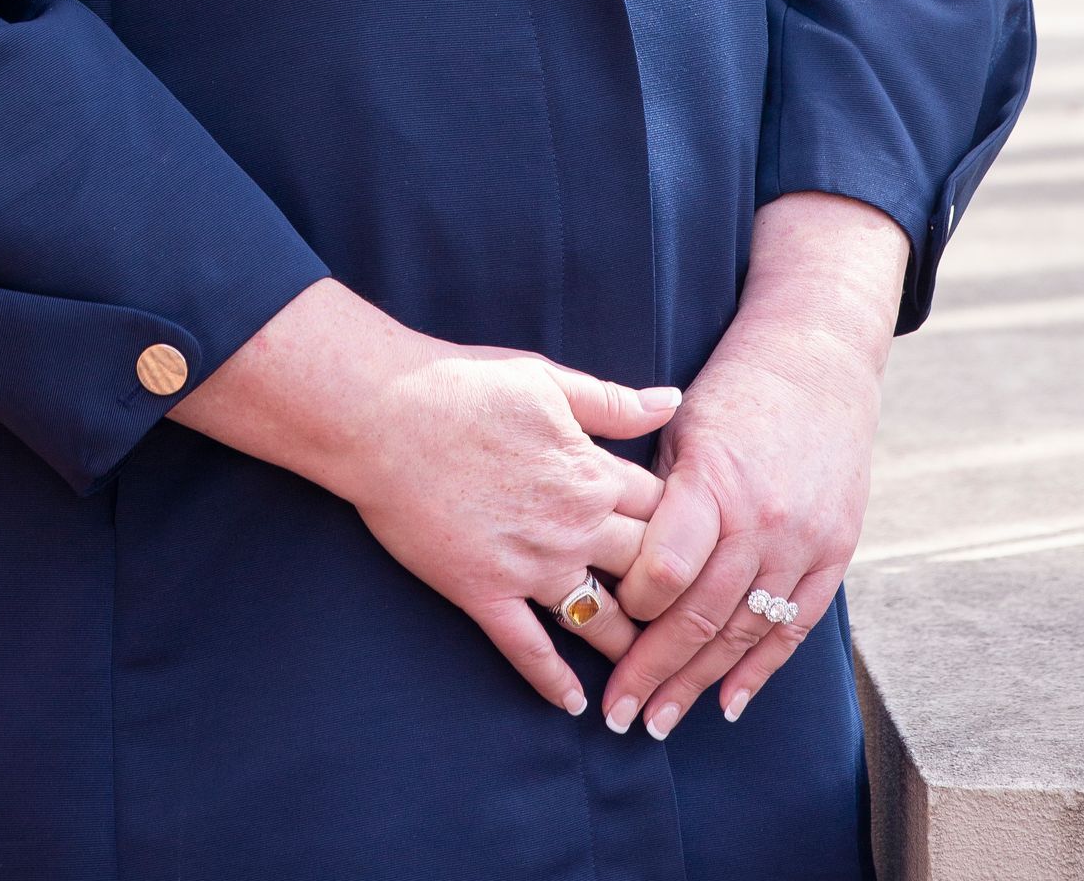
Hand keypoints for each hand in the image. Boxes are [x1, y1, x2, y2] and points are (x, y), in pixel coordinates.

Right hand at [170, 279, 679, 717]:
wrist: (383, 413)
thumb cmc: (463, 385)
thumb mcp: (548, 379)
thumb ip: (613, 402)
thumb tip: (671, 401)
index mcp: (592, 471)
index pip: (667, 514)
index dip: (689, 532)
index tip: (700, 550)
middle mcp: (573, 526)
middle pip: (647, 574)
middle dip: (671, 598)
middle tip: (688, 622)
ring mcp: (529, 565)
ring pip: (600, 620)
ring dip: (628, 647)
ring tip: (645, 671)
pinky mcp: (483, 592)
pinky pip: (528, 649)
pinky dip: (553, 681)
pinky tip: (574, 704)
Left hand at [602, 194, 908, 739]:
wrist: (818, 358)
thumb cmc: (732, 388)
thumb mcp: (680, 426)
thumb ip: (652, 494)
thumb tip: (607, 556)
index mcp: (714, 481)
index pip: (665, 570)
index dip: (629, 608)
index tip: (596, 628)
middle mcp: (762, 519)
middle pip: (700, 615)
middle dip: (654, 671)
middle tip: (619, 717)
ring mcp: (804, 540)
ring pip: (745, 631)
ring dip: (700, 684)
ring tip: (660, 722)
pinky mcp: (835, 551)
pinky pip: (794, 624)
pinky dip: (761, 668)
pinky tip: (729, 704)